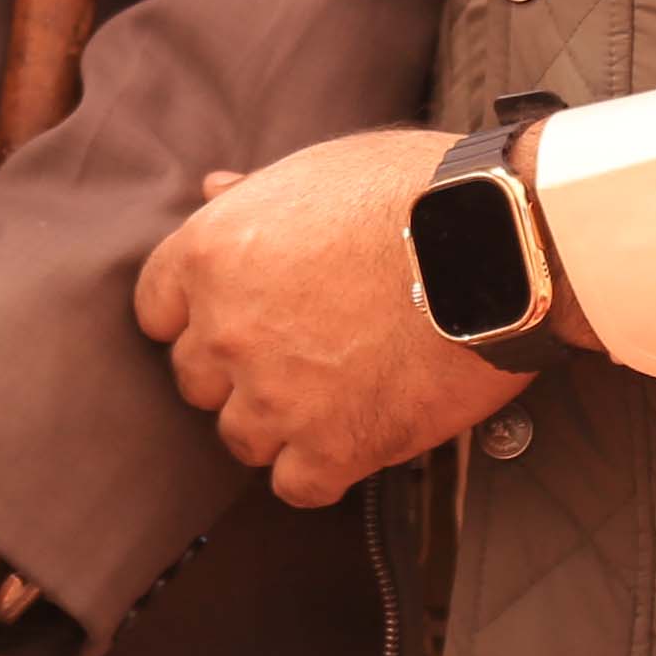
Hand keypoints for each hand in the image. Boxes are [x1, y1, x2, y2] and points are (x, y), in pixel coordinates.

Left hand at [136, 129, 540, 505]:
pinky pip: (295, 485)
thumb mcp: (319, 171)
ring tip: (332, 397)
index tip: (234, 319)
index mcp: (210, 255)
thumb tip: (213, 187)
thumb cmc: (414, 192)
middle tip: (297, 356)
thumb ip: (255, 193)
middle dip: (239, 371)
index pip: (157, 310)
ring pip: (240, 436)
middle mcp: (225, 330)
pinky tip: (353, 440)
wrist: (497, 245)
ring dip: (278, 425)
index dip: (195, 317)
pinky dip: (321, 471)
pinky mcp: (332, 447)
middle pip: (197, 379)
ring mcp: (274, 396)